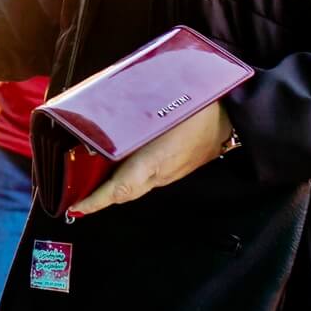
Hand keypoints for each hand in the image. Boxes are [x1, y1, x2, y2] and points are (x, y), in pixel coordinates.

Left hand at [72, 102, 235, 218]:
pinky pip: (151, 177)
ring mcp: (174, 172)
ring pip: (137, 185)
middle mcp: (163, 173)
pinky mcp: (182, 167)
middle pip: (125, 192)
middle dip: (99, 197)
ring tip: (91, 180)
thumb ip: (128, 114)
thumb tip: (99, 113)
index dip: (95, 201)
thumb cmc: (197, 103)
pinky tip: (123, 163)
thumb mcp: (158, 108)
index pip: (119, 188)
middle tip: (75, 194)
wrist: (235, 109)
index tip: (76, 207)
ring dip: (115, 187)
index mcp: (154, 161)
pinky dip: (131, 176)